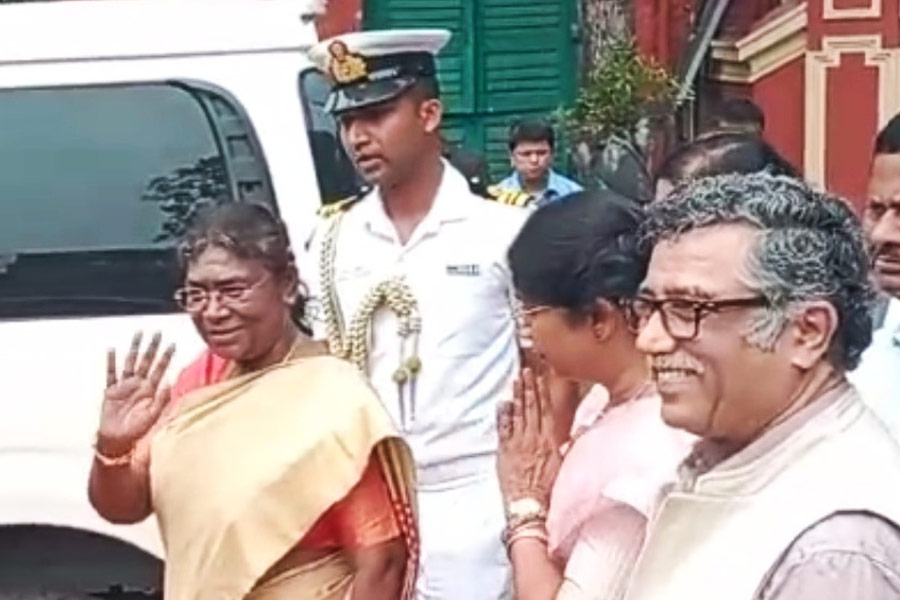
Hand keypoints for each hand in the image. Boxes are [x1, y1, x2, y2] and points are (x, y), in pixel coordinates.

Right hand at [97, 332, 174, 456]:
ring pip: (130, 362)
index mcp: (150, 391)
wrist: (118, 441)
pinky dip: (111, 362)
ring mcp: (124, 387)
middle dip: (152, 347)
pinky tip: (112, 350)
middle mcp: (138, 385)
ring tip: (138, 334)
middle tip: (157, 332)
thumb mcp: (153, 416)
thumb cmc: (137, 431)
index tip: (173, 344)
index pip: (160, 369)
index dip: (166, 357)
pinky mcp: (110, 391)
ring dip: (134, 348)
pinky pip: (110, 374)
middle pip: (146, 361)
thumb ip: (162, 399)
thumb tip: (170, 382)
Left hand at [496, 368, 561, 506]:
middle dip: (528, 387)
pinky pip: (503, 429)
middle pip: (531, 407)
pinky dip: (503, 414)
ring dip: (517, 395)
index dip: (542, 391)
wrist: (530, 507)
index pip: (545, 409)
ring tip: (516, 380)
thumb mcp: (564, 465)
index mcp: (549, 441)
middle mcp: (533, 439)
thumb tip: (576, 433)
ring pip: (517, 414)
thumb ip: (567, 446)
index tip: (540, 376)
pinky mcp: (504, 452)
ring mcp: (517, 444)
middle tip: (525, 370)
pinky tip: (503, 402)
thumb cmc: (549, 490)